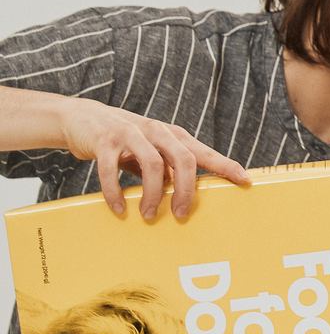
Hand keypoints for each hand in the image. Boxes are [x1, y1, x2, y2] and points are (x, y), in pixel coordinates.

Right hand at [57, 99, 249, 218]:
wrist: (83, 118)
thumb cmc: (127, 142)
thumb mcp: (154, 153)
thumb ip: (171, 171)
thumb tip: (189, 198)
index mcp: (173, 136)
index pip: (204, 152)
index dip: (225, 165)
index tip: (244, 180)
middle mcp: (156, 131)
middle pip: (184, 159)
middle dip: (186, 190)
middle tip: (181, 214)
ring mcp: (131, 134)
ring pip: (152, 164)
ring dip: (152, 194)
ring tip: (148, 215)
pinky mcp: (104, 140)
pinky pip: (112, 168)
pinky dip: (115, 191)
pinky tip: (118, 208)